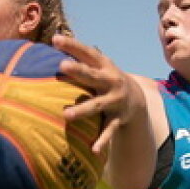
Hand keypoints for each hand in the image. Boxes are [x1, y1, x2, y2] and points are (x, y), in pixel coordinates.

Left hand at [53, 35, 142, 155]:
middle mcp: (111, 81)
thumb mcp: (99, 65)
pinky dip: (102, 141)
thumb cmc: (107, 78)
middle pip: (92, 76)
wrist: (137, 98)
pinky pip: (108, 130)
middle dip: (78, 70)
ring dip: (82, 110)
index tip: (55, 39)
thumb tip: (53, 38)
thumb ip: (79, 55)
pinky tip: (93, 150)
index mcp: (104, 65)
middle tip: (62, 66)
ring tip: (66, 115)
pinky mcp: (117, 118)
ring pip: (96, 105)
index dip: (72, 45)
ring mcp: (114, 100)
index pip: (87, 52)